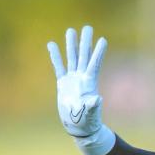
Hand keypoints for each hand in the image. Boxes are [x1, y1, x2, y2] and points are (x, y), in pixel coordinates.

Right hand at [47, 25, 115, 154]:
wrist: (79, 127)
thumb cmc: (87, 121)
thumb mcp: (91, 113)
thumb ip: (93, 105)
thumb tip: (98, 99)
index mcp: (89, 82)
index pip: (94, 63)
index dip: (98, 52)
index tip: (103, 39)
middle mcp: (81, 78)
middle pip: (83, 55)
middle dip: (85, 42)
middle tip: (87, 27)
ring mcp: (72, 79)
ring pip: (71, 58)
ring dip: (71, 45)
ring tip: (70, 30)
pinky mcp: (63, 84)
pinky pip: (59, 67)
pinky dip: (56, 56)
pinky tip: (51, 44)